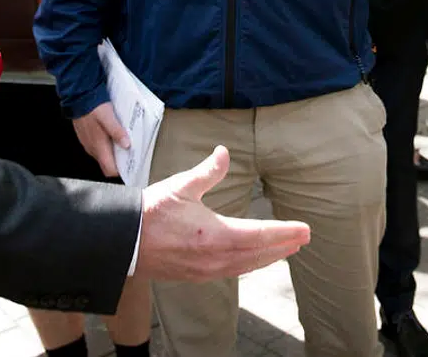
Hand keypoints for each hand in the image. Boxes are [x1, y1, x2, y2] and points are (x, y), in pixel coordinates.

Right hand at [71, 102, 131, 177]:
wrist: (78, 98)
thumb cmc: (93, 107)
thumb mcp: (108, 117)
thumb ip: (117, 132)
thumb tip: (126, 144)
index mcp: (98, 147)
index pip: (109, 170)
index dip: (121, 171)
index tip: (131, 167)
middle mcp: (92, 148)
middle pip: (107, 164)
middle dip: (120, 161)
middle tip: (131, 153)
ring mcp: (88, 144)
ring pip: (103, 156)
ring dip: (114, 152)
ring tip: (124, 142)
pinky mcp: (87, 138)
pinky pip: (99, 147)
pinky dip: (107, 145)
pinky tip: (113, 135)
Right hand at [134, 146, 310, 281]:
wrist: (122, 241)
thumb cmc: (151, 211)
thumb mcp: (181, 186)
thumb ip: (208, 172)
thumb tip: (224, 152)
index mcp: (215, 234)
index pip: (260, 234)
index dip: (284, 232)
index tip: (304, 230)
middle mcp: (214, 257)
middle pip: (258, 254)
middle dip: (283, 246)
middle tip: (303, 239)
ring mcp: (205, 270)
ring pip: (246, 265)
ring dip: (268, 257)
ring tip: (286, 250)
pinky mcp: (196, 276)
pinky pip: (231, 272)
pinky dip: (248, 265)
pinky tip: (253, 261)